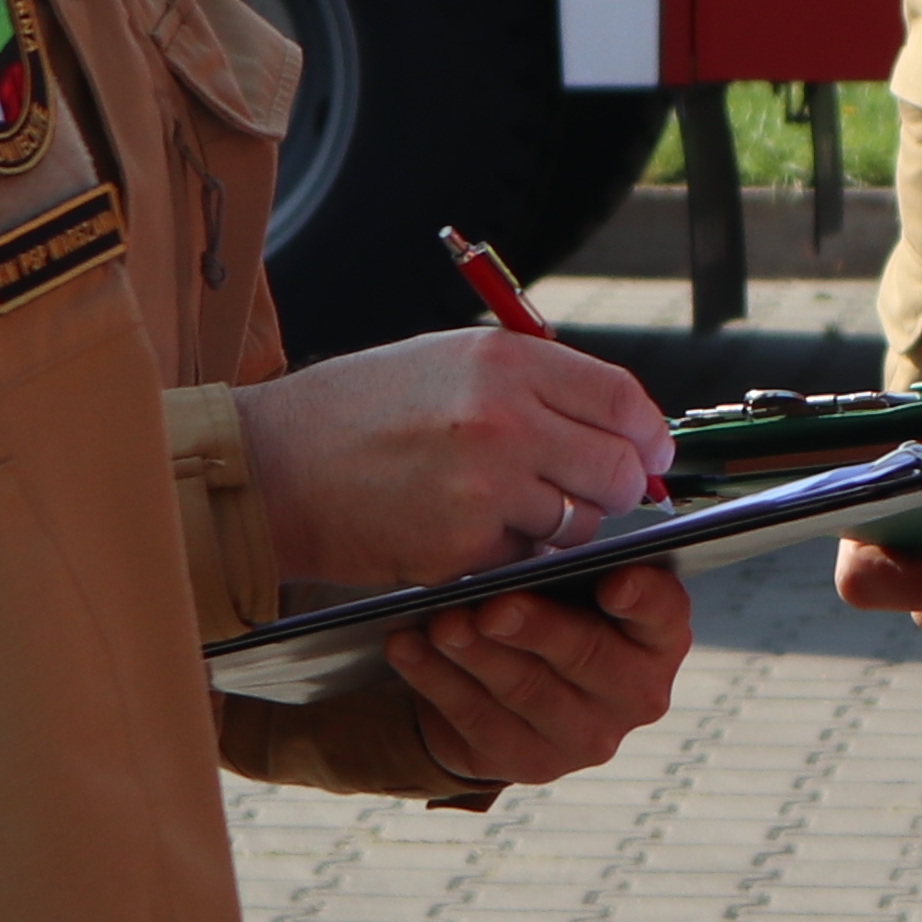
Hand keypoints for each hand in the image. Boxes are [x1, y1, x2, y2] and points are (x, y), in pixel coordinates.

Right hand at [236, 329, 673, 586]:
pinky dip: (514, 555)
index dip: (648, 435)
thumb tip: (616, 423)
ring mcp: (485, 490)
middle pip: (618, 469)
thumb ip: (531, 384)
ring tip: (514, 508)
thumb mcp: (447, 360)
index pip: (622, 400)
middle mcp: (505, 420)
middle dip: (620, 488)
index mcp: (506, 361)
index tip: (651, 454)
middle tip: (597, 493)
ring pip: (580, 524)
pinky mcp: (462, 550)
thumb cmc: (357, 411)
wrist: (270, 467)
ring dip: (565, 526)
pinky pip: (526, 560)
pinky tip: (471, 532)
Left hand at [395, 565, 687, 785]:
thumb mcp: (574, 591)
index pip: (663, 614)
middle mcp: (636, 695)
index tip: (613, 580)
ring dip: (477, 653)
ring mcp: (587, 738)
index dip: (642, 598)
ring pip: (526, 690)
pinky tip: (409, 648)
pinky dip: (437, 679)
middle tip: (493, 606)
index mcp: (658, 640)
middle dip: (536, 629)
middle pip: (588, 656)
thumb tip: (517, 562)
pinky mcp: (532, 765)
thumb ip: (569, 575)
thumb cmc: (555, 615)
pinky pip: (478, 720)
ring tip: (441, 622)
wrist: (515, 694)